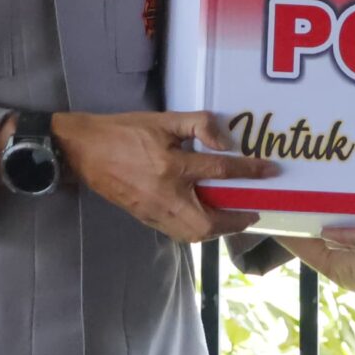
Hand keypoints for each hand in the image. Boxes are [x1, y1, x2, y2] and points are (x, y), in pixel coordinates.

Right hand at [54, 110, 276, 243]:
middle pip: (207, 222)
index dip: (248, 171)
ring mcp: (154, 211)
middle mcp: (165, 195)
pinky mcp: (145, 218)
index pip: (219, 171)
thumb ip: (197, 125)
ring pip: (192, 234)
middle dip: (234, 221)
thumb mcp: (163, 120)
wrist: (84, 150)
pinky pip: (177, 233)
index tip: (269, 171)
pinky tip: (205, 219)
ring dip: (217, 230)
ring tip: (233, 218)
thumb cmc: (125, 131)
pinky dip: (197, 231)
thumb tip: (225, 141)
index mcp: (171, 166)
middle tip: (251, 212)